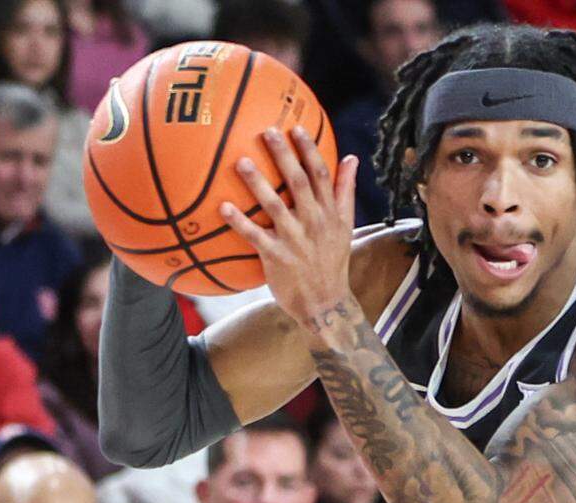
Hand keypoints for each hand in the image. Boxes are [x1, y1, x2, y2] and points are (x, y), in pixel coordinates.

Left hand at [221, 126, 358, 332]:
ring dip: (258, 183)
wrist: (326, 302)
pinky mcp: (276, 257)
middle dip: (283, 156)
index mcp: (330, 212)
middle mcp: (314, 222)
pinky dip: (240, 222)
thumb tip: (351, 158)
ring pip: (275, 206)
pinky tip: (223, 207)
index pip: (321, 175)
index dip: (309, 150)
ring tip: (241, 162)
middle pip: (298, 183)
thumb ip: (346, 190)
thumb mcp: (346, 225)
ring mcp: (295, 239)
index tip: (296, 127)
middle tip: (267, 132)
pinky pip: (255, 236)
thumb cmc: (332, 260)